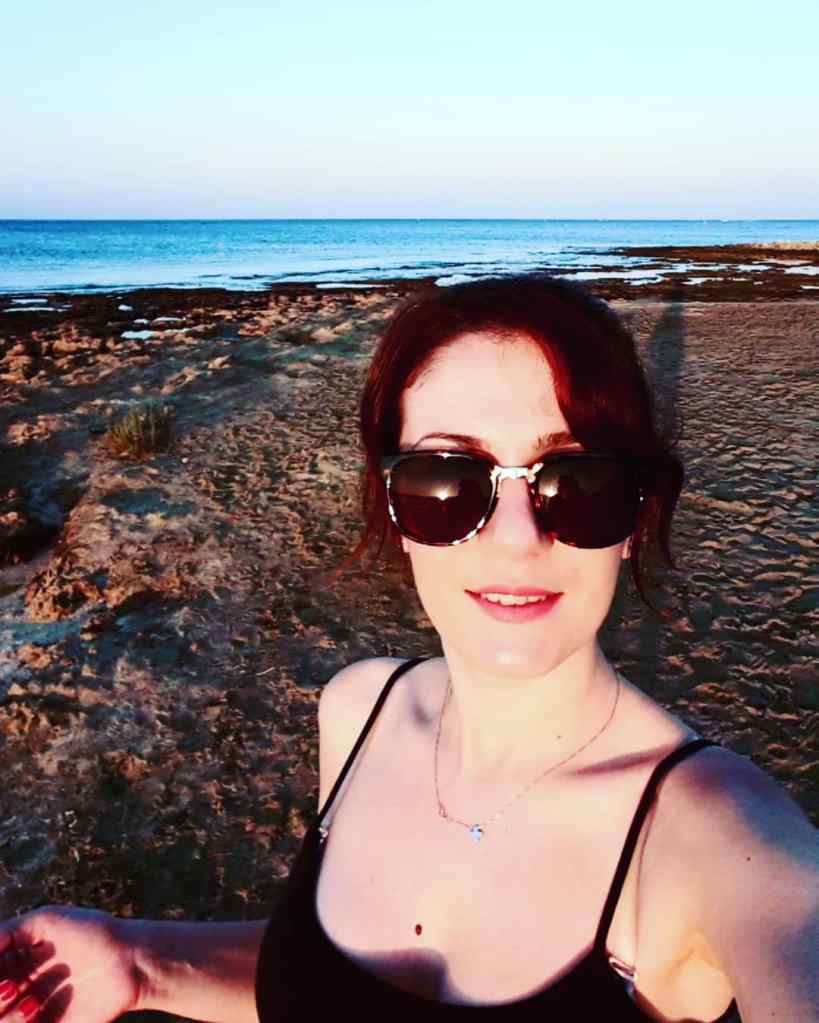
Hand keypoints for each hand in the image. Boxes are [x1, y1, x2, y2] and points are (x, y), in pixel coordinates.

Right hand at [0, 906, 141, 1022]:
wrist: (129, 961)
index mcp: (19, 961)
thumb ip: (9, 930)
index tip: (3, 976)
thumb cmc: (92, 933)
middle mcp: (22, 988)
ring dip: (6, 1015)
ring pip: (2, 1019)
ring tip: (28, 1001)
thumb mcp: (48, 920)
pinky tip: (33, 1012)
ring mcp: (34, 1012)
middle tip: (10, 987)